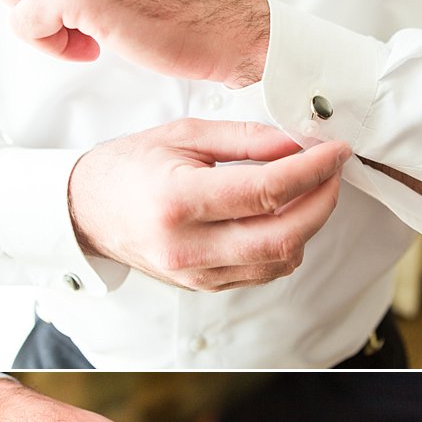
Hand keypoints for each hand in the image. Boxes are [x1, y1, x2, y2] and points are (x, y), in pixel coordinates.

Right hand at [69, 119, 348, 290]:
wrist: (86, 211)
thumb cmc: (131, 167)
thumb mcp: (184, 135)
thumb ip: (246, 139)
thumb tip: (300, 144)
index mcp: (178, 202)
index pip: (266, 192)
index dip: (312, 171)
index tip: (335, 151)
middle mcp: (188, 247)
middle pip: (283, 236)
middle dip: (322, 203)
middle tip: (332, 172)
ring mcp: (199, 274)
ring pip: (281, 260)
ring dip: (309, 225)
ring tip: (311, 190)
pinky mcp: (208, 286)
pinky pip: (266, 271)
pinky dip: (288, 243)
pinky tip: (285, 215)